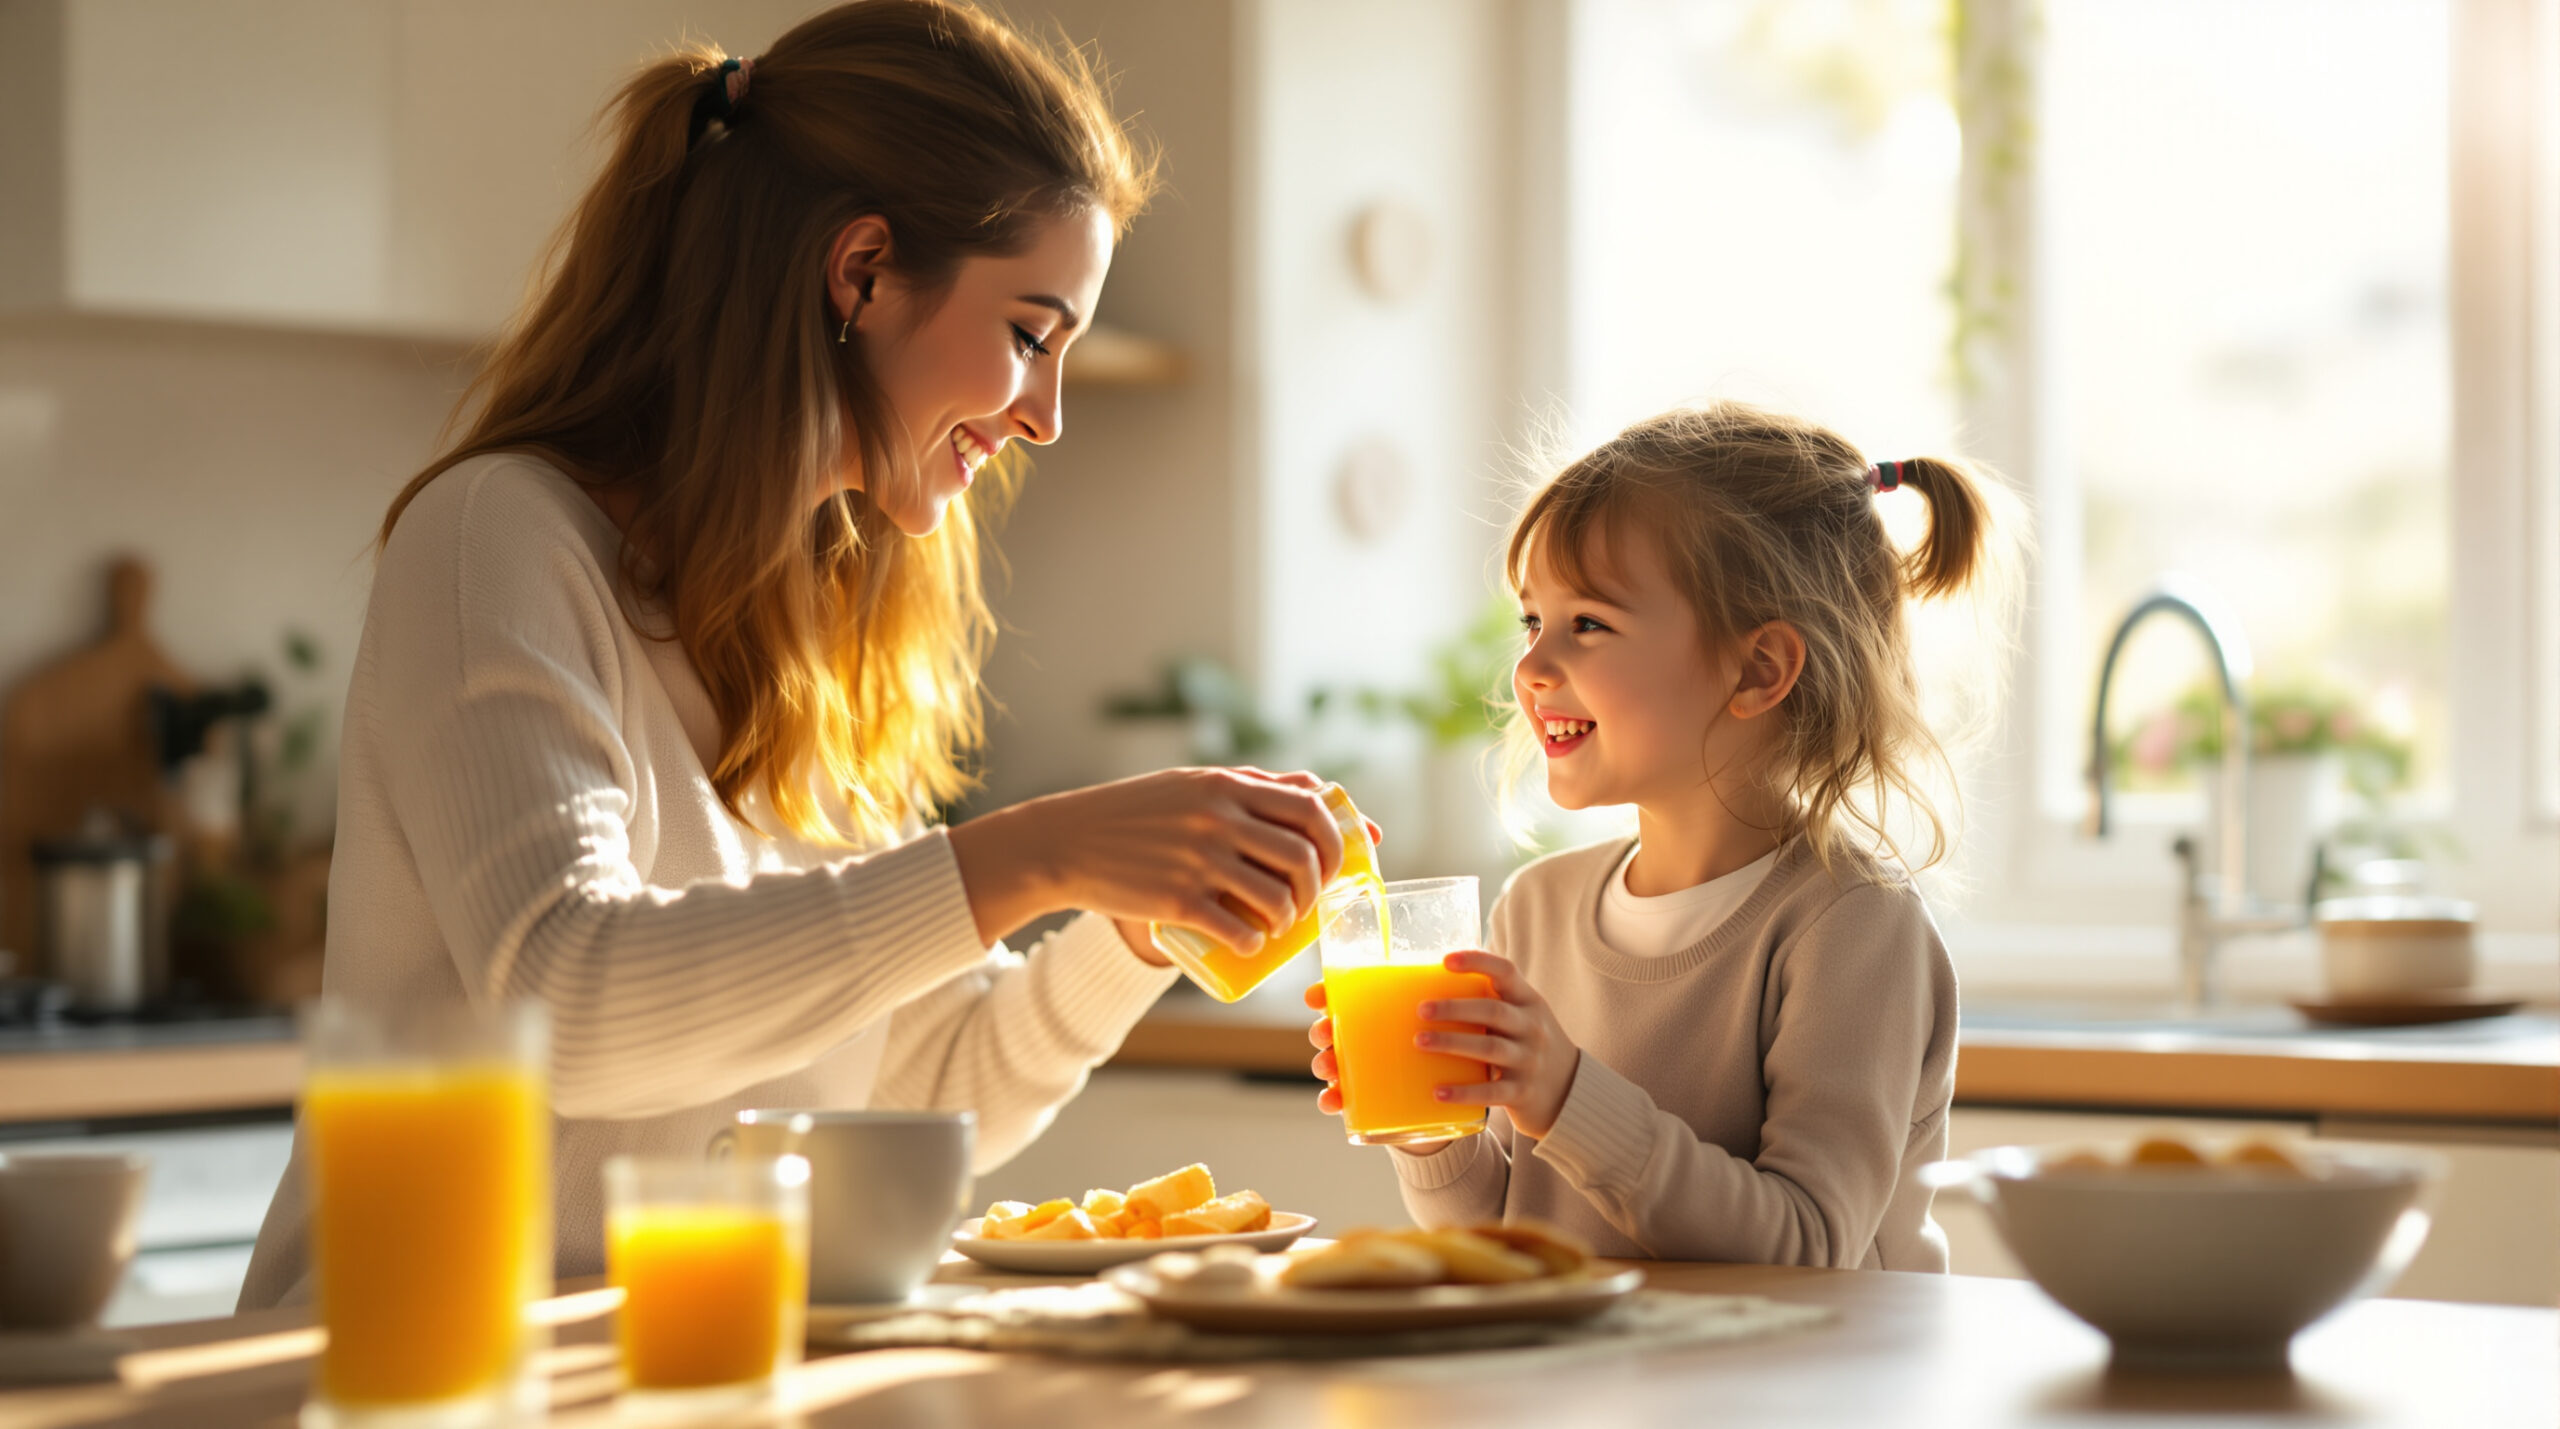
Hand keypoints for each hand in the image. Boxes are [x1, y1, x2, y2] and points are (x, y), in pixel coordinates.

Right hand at [950, 767, 1346, 953]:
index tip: (1333, 865)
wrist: (1066, 842)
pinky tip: (1252, 945)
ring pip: (1278, 898)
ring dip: (1290, 920)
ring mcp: (1199, 862)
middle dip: (1319, 888)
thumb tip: (1320, 792)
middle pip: (1304, 857)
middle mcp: (1219, 820)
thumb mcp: (1195, 785)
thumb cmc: (1137, 814)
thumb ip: (1253, 785)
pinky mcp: (1178, 902)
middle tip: (1307, 903)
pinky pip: (1239, 930)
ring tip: (1278, 925)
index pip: (1310, 808)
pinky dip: (1256, 944)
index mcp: (1227, 786)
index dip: (1337, 842)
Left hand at [1413, 951, 1580, 1139]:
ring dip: (1452, 1043)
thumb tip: (1431, 993)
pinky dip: (1464, 1092)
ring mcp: (1529, 1060)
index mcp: (1529, 1002)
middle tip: (1421, 1009)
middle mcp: (1532, 1028)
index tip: (1446, 961)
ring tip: (1420, 1042)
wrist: (1570, 1090)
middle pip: (1493, 1011)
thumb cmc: (1530, 1046)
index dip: (1477, 962)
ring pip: (1490, 1048)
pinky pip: (1491, 1091)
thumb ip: (1491, 1005)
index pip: (1506, 972)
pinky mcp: (1523, 1092)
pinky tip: (1439, 1093)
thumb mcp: (1522, 1018)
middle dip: (1454, 1008)